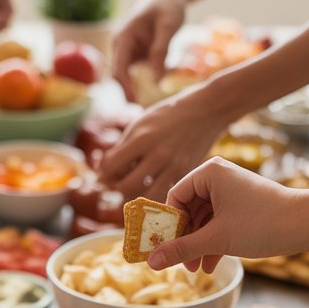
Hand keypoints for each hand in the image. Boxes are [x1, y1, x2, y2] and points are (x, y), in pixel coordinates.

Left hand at [99, 84, 225, 199]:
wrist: (205, 111)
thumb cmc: (168, 116)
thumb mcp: (140, 124)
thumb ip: (121, 147)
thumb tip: (102, 171)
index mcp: (142, 138)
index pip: (110, 167)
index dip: (103, 172)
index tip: (105, 171)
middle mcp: (157, 155)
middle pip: (125, 187)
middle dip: (116, 187)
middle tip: (117, 181)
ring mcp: (173, 167)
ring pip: (145, 196)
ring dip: (135, 195)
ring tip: (133, 186)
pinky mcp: (184, 174)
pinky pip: (163, 194)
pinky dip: (153, 193)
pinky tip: (150, 185)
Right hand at [112, 0, 187, 100]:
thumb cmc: (169, 5)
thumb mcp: (168, 27)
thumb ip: (161, 52)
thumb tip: (156, 82)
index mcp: (123, 37)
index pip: (118, 69)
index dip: (124, 89)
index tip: (135, 104)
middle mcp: (121, 46)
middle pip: (120, 77)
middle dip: (130, 94)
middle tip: (145, 113)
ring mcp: (128, 51)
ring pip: (130, 77)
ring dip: (139, 89)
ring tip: (152, 104)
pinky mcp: (137, 55)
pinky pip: (140, 73)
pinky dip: (149, 80)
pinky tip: (161, 85)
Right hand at [146, 157, 308, 273]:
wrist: (305, 224)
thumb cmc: (261, 223)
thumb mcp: (216, 239)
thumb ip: (181, 249)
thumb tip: (151, 261)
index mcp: (209, 173)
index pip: (174, 197)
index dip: (167, 225)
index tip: (162, 247)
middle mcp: (218, 177)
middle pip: (187, 210)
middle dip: (184, 239)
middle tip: (180, 263)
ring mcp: (230, 191)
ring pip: (202, 220)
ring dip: (198, 246)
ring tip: (196, 269)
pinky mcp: (241, 205)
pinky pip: (217, 223)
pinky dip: (212, 243)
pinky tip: (210, 265)